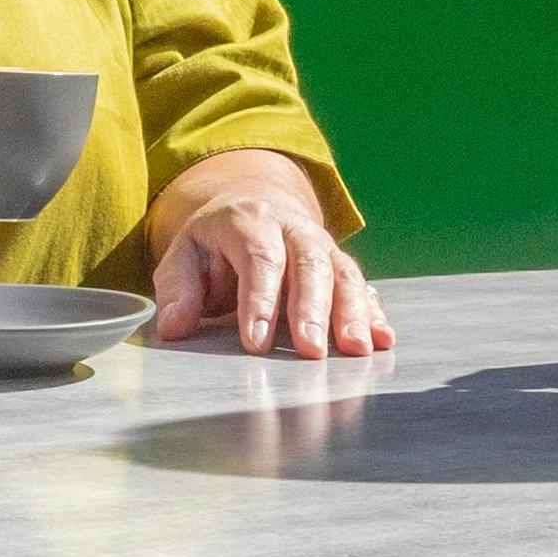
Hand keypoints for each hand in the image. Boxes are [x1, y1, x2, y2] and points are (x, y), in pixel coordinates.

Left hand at [150, 155, 392, 357]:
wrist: (252, 204)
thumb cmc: (213, 243)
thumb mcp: (183, 255)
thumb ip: (177, 289)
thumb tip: (174, 325)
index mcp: (249, 220)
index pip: (259, 258)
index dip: (259, 300)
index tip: (256, 343)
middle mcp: (292, 228)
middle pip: (309, 264)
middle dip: (312, 309)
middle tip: (311, 351)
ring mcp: (322, 245)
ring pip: (343, 273)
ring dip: (352, 312)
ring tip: (356, 349)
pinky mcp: (340, 265)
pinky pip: (362, 286)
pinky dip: (374, 313)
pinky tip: (383, 339)